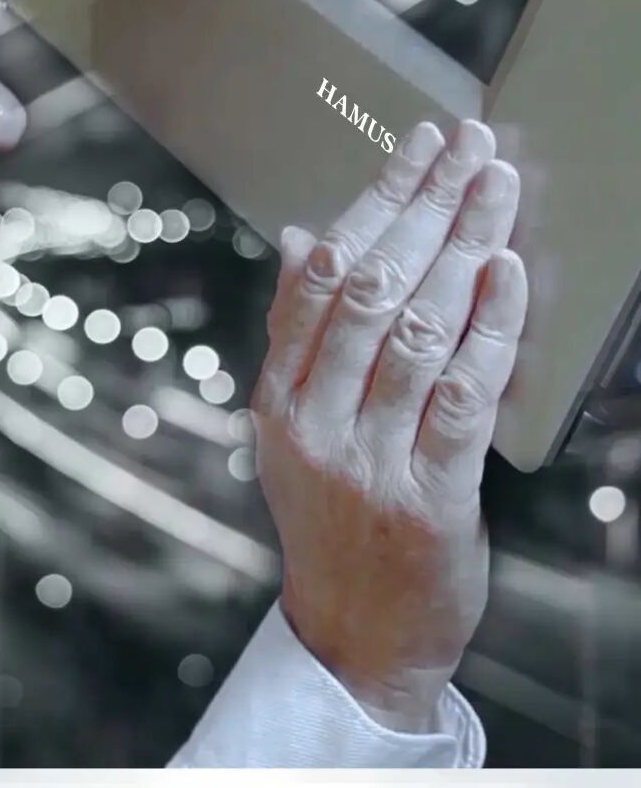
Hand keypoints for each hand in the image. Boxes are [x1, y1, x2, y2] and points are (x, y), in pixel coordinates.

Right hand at [250, 117, 526, 732]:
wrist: (356, 641)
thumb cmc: (338, 524)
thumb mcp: (297, 430)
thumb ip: (300, 336)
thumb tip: (296, 237)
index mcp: (281, 399)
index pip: (325, 274)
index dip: (376, 200)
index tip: (419, 146)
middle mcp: (317, 425)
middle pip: (372, 289)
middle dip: (427, 205)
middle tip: (471, 147)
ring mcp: (370, 463)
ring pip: (417, 331)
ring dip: (463, 248)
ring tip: (496, 190)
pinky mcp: (428, 499)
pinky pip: (461, 397)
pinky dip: (487, 329)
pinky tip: (505, 277)